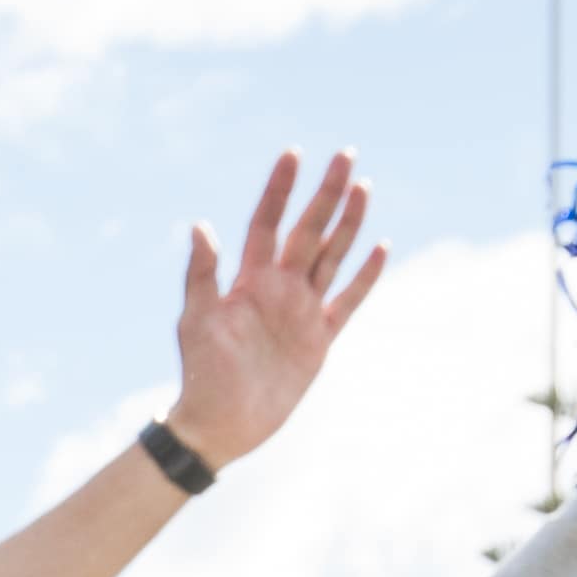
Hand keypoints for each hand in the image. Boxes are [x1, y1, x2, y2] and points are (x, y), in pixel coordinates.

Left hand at [159, 148, 384, 464]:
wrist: (220, 422)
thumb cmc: (200, 372)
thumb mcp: (195, 320)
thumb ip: (202, 274)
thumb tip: (200, 225)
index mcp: (248, 280)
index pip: (266, 223)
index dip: (279, 190)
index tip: (293, 154)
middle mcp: (278, 288)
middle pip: (308, 230)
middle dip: (326, 194)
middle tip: (345, 155)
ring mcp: (302, 310)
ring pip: (332, 256)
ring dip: (349, 224)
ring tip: (364, 187)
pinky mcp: (320, 338)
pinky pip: (348, 301)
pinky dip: (366, 277)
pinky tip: (381, 248)